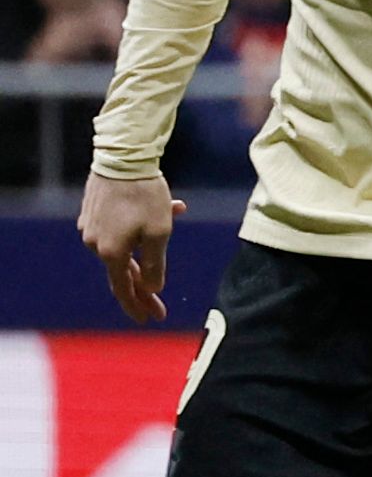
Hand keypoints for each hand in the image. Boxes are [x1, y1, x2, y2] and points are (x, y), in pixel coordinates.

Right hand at [79, 172, 175, 323]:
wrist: (124, 157)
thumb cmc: (145, 195)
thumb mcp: (159, 232)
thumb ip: (155, 263)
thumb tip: (152, 287)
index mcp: (110, 252)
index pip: (123, 288)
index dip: (137, 305)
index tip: (150, 319)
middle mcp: (95, 243)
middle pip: (122, 271)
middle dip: (144, 287)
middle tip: (158, 306)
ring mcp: (91, 227)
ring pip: (125, 245)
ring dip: (149, 244)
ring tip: (175, 214)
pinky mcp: (94, 211)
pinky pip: (122, 226)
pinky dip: (143, 225)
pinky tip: (171, 206)